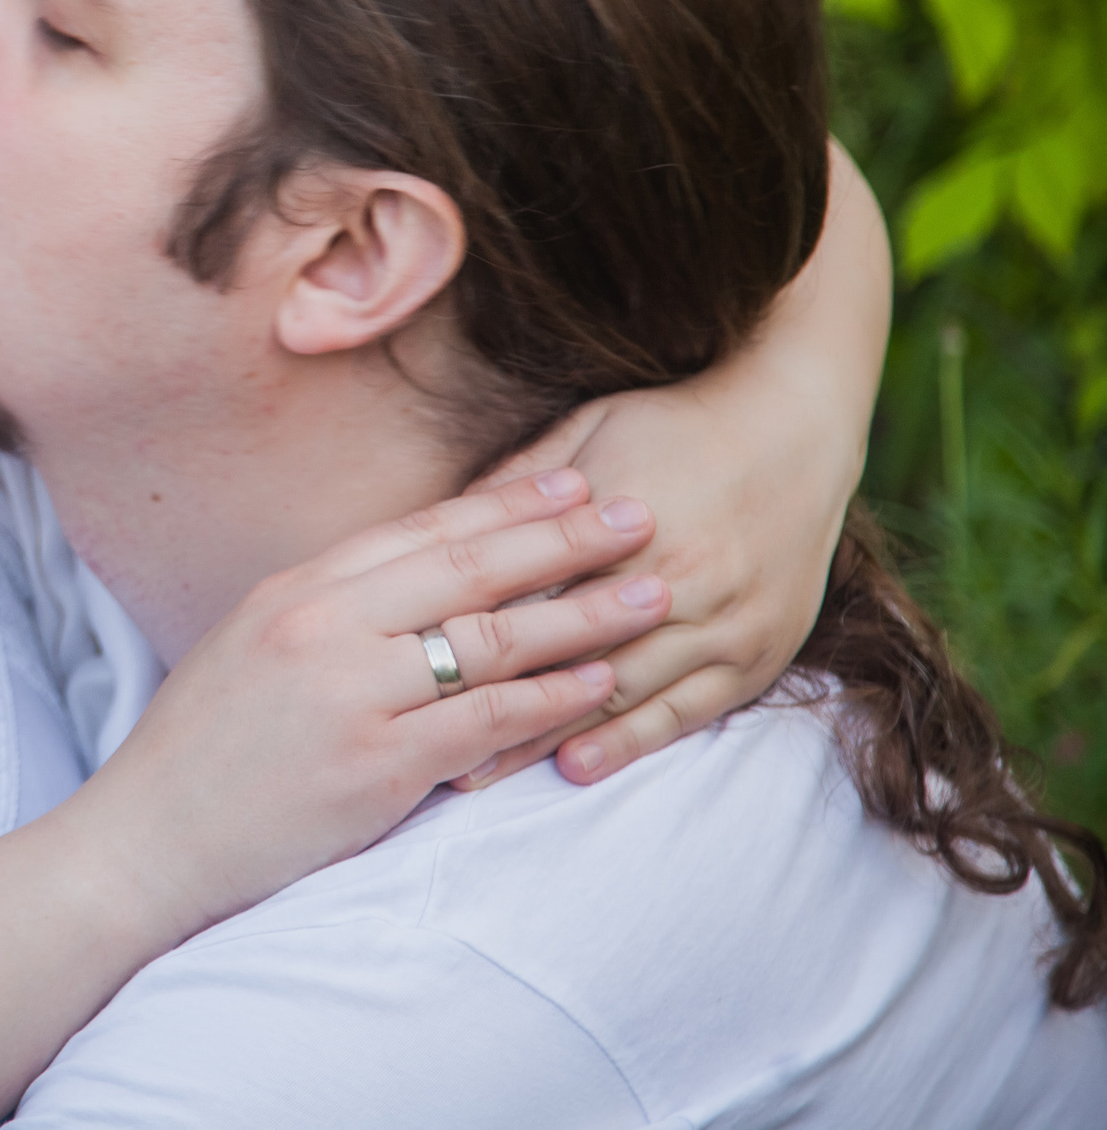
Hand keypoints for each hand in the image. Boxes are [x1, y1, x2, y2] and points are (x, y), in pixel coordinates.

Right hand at [61, 469, 664, 942]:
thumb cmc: (201, 753)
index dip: (504, 503)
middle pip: (468, 566)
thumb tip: (410, 585)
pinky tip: (604, 685)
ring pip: (492, 638)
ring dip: (583, 613)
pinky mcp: (376, 765)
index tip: (569, 480)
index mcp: (295, 590)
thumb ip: (328, 613)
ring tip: (651, 592)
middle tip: (638, 513)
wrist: (148, 840)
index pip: (419, 530)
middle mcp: (323, 626)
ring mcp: (350, 692)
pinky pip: (487, 720)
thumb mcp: (251, 649)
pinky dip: (554, 699)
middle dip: (564, 537)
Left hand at [455, 378, 854, 789]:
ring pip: (616, 691)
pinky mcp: (756, 652)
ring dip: (546, 735)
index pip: (526, 589)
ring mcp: (719, 619)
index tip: (402, 672)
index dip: (462, 633)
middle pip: (563, 652)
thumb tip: (438, 524)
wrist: (796, 430)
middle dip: (490, 704)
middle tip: (421, 743)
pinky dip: (629, 741)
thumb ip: (517, 480)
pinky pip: (685, 711)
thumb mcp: (586, 428)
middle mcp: (670, 575)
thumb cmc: (673, 425)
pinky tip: (577, 766)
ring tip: (480, 774)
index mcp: (618, 520)